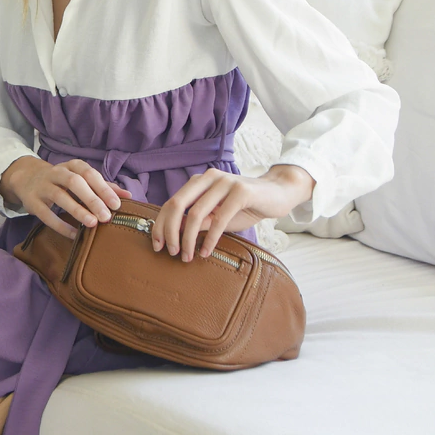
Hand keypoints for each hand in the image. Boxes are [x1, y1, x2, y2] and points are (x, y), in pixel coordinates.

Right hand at [0, 156, 133, 239]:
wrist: (27, 179)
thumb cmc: (62, 181)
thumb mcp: (81, 178)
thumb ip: (103, 186)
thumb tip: (128, 196)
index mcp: (72, 165)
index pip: (90, 174)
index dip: (103, 188)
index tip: (116, 205)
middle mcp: (57, 172)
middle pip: (75, 182)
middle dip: (92, 199)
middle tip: (106, 217)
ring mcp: (43, 186)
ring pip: (60, 196)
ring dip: (77, 210)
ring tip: (92, 223)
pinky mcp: (32, 201)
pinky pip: (46, 214)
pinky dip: (61, 225)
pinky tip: (75, 234)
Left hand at [151, 164, 315, 261]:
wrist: (278, 194)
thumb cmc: (245, 206)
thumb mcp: (217, 215)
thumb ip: (198, 221)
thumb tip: (174, 235)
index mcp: (199, 181)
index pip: (171, 202)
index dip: (160, 224)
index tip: (156, 245)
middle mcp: (208, 177)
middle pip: (177, 205)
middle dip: (169, 231)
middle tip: (170, 252)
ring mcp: (224, 182)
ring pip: (196, 213)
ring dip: (188, 238)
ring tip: (187, 256)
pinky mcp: (241, 191)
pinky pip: (219, 218)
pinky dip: (210, 238)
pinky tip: (207, 252)